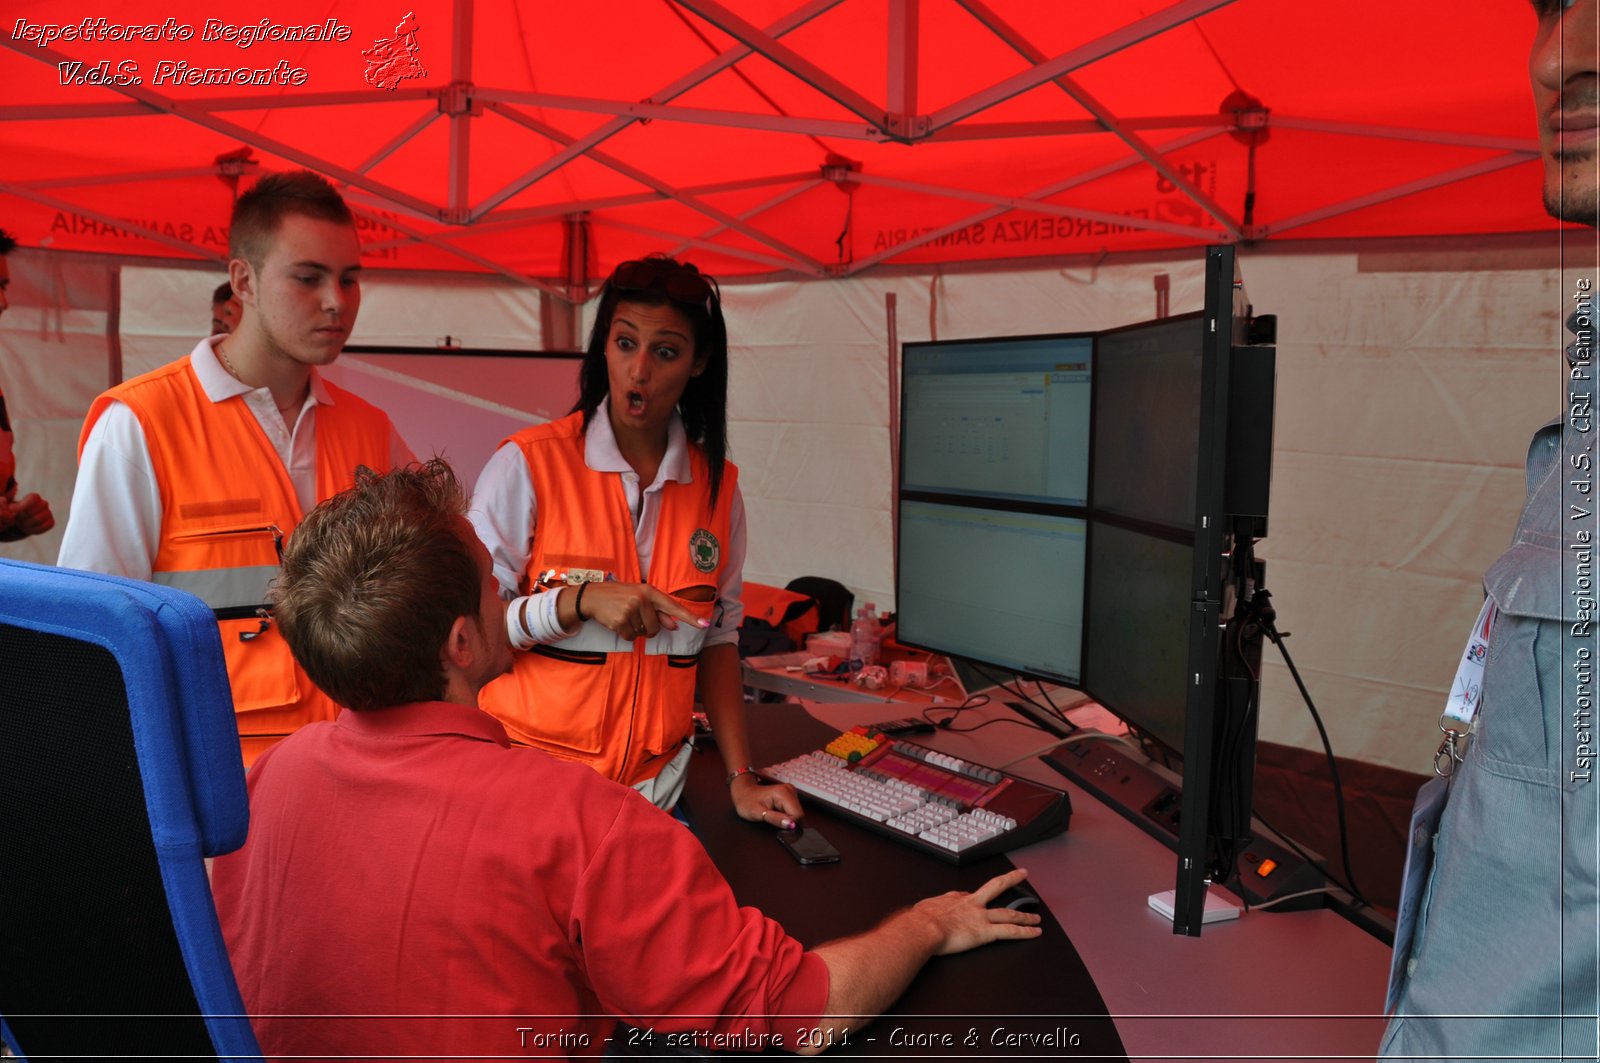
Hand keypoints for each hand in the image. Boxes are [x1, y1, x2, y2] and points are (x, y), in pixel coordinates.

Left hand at [11, 493, 53, 536]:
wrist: (22, 521)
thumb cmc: (16, 513)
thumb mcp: (11, 508)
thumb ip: (10, 506)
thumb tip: (8, 506)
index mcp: (34, 497)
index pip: (33, 499)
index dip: (22, 505)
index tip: (12, 510)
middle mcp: (44, 503)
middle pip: (35, 510)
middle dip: (24, 516)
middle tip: (18, 519)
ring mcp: (48, 513)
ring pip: (39, 519)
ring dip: (28, 524)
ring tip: (22, 524)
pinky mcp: (51, 522)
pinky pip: (44, 526)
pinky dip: (35, 529)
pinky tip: (29, 528)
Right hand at [575, 581, 705, 639]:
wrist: (592, 597)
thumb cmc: (620, 597)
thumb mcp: (640, 599)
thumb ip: (658, 612)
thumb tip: (674, 626)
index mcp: (649, 591)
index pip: (673, 606)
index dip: (690, 617)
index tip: (704, 625)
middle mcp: (642, 599)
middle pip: (656, 628)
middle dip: (647, 628)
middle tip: (634, 617)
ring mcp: (631, 609)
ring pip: (643, 634)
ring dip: (635, 630)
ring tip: (624, 617)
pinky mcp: (620, 621)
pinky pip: (631, 637)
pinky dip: (625, 634)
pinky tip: (617, 622)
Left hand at [730, 771, 801, 828]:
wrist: (743, 792)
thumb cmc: (747, 801)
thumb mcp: (758, 813)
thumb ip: (775, 819)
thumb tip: (791, 825)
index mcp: (783, 793)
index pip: (797, 815)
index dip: (788, 822)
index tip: (775, 820)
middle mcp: (790, 790)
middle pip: (798, 813)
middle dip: (787, 819)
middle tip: (772, 816)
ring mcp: (791, 791)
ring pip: (797, 812)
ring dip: (786, 816)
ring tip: (772, 812)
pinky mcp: (790, 794)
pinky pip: (793, 809)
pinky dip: (785, 813)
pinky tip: (775, 810)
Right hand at [913, 868, 1042, 955]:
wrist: (922, 928)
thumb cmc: (919, 921)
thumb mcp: (922, 909)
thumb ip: (928, 910)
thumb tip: (922, 915)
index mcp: (955, 898)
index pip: (970, 895)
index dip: (977, 898)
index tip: (978, 900)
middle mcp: (972, 904)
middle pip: (996, 887)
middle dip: (1010, 880)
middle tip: (1022, 874)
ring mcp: (981, 917)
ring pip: (1009, 913)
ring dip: (1025, 915)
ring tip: (1036, 917)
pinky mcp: (986, 932)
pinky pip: (1010, 931)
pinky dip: (1025, 932)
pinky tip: (1035, 932)